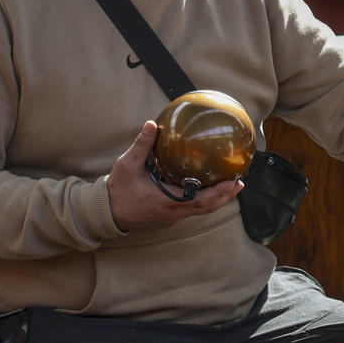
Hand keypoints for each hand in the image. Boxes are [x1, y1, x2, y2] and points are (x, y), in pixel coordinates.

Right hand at [107, 120, 243, 232]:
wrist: (104, 213)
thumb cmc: (117, 190)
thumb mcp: (127, 165)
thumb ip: (142, 145)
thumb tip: (151, 124)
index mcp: (167, 202)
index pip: (200, 201)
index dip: (218, 194)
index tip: (232, 182)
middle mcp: (173, 213)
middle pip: (206, 208)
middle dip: (225, 196)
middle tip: (239, 183)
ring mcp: (171, 217)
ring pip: (199, 210)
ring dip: (216, 199)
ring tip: (230, 185)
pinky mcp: (167, 217)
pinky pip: (190, 209)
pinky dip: (202, 200)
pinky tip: (206, 187)